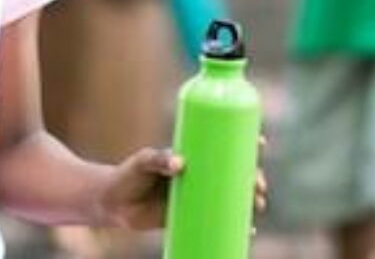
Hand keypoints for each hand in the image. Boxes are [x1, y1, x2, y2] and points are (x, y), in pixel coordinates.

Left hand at [95, 141, 270, 230]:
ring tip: (257, 206)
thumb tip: (180, 163)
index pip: (223, 146)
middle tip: (259, 184)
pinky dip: (235, 225)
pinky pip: (218, 220)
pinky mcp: (191, 217)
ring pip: (231, 197)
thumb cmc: (129, 174)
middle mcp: (199, 175)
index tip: (261, 143)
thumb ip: (158, 159)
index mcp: (192, 156)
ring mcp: (196, 196)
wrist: (114, 203)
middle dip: (253, 177)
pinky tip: (248, 231)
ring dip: (249, 202)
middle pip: (234, 174)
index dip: (245, 144)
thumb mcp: (143, 162)